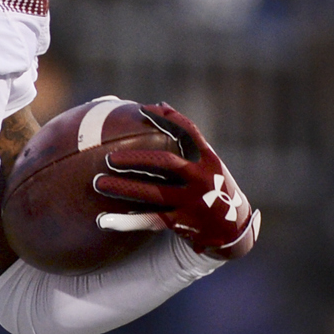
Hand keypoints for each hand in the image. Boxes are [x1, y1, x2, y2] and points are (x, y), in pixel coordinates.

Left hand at [92, 103, 259, 259]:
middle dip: (136, 159)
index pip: (188, 133)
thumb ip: (188, 141)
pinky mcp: (181, 223)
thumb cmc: (214, 187)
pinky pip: (148, 220)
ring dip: (123, 188)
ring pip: (152, 193)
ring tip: (98, 182)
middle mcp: (202, 179)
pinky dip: (125, 222)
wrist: (235, 229)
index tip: (144, 108)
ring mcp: (192, 202)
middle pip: (165, 163)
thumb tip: (158, 105)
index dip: (167, 119)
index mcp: (209, 160)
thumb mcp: (210, 164)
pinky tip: (102, 220)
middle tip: (110, 158)